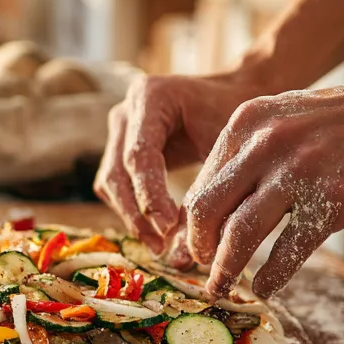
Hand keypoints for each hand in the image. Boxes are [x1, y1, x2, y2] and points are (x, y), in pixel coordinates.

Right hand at [94, 71, 261, 250]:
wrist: (233, 96)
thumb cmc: (234, 116)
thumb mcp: (225, 144)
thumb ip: (206, 186)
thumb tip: (189, 246)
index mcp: (150, 97)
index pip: (139, 154)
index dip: (150, 194)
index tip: (169, 228)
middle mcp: (126, 110)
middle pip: (116, 171)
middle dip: (135, 213)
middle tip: (159, 246)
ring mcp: (119, 129)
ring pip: (109, 182)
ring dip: (130, 216)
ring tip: (158, 246)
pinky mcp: (120, 148)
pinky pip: (116, 185)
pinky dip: (132, 209)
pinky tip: (155, 231)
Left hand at [184, 70, 343, 297]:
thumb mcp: (285, 119)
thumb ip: (249, 154)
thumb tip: (214, 206)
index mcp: (246, 122)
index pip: (202, 182)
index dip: (193, 221)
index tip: (194, 244)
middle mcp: (264, 144)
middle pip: (207, 209)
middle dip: (199, 246)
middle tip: (202, 266)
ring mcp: (297, 172)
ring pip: (239, 234)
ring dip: (225, 269)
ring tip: (220, 288)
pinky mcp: (331, 202)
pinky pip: (287, 251)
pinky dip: (271, 276)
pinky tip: (265, 289)